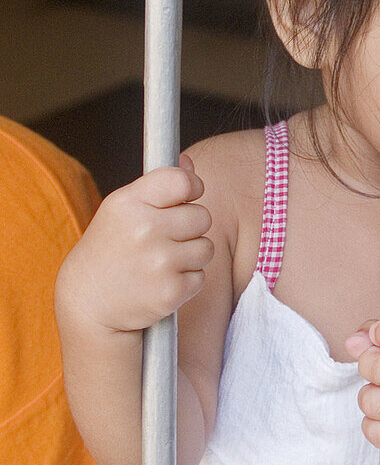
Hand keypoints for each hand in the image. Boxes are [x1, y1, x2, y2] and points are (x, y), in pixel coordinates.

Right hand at [57, 154, 213, 333]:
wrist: (88, 301)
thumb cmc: (112, 248)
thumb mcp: (123, 209)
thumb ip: (158, 184)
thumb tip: (189, 163)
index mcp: (130, 202)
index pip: (182, 181)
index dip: (192, 187)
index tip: (186, 197)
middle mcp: (145, 229)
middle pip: (202, 216)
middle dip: (190, 228)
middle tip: (165, 238)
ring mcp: (159, 262)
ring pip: (206, 248)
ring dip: (191, 255)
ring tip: (162, 261)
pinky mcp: (170, 291)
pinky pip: (201, 276)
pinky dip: (187, 281)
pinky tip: (161, 281)